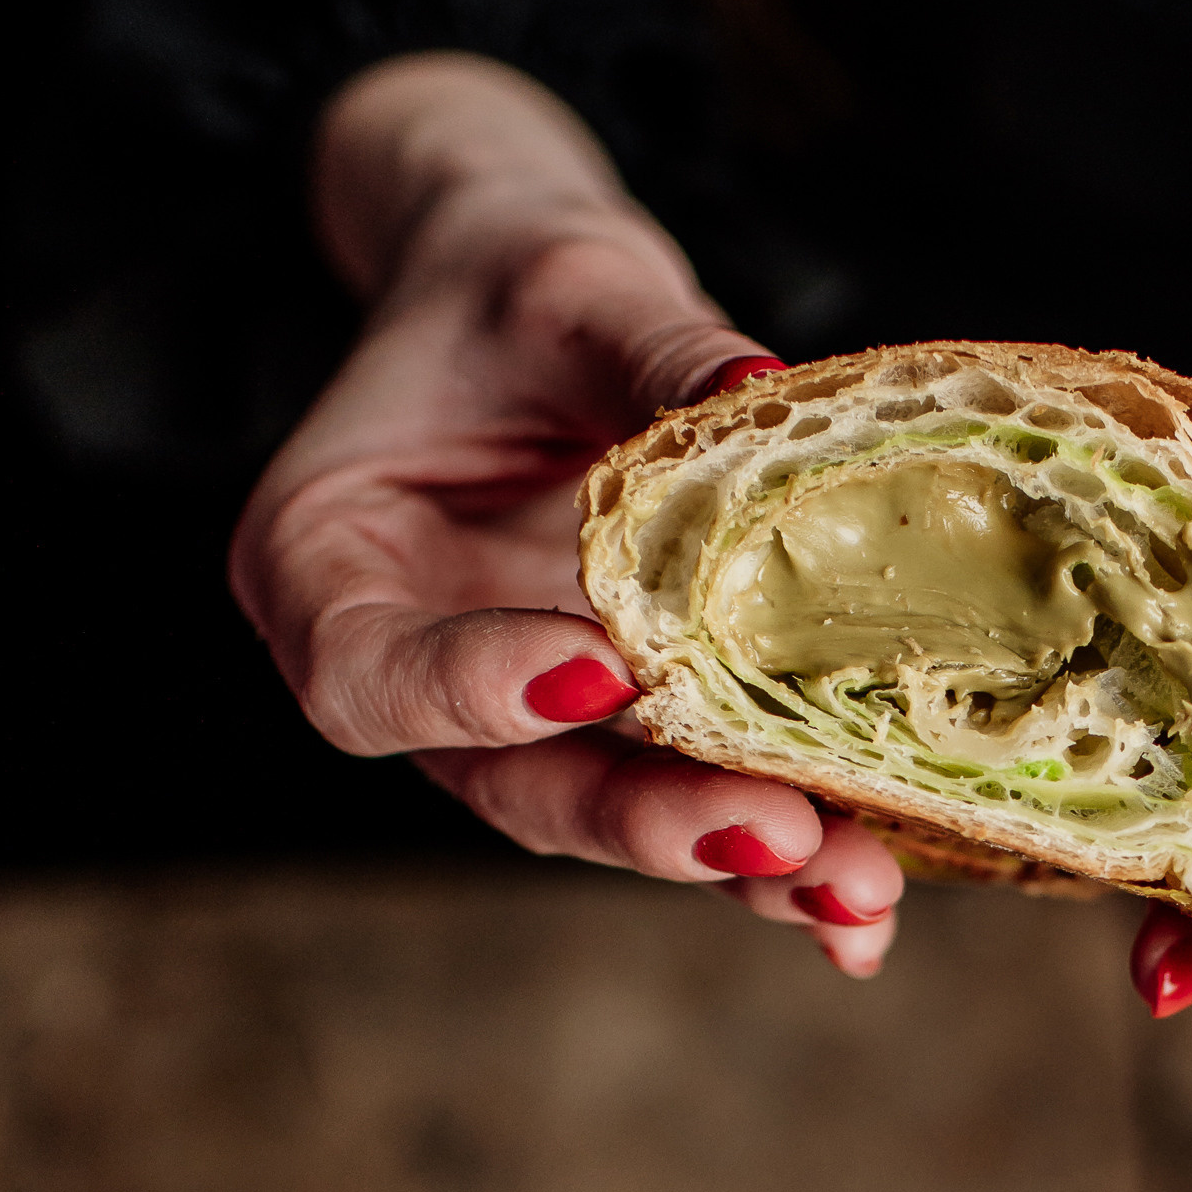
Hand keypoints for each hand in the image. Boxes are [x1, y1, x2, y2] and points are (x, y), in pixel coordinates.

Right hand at [230, 53, 903, 973]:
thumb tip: (757, 385)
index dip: (474, 692)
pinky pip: (693, 810)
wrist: (537, 315)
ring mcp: (521, 729)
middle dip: (650, 821)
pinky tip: (870, 907)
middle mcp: (414, 678)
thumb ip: (643, 344)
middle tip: (778, 831)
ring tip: (855, 888)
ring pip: (617, 820)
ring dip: (739, 861)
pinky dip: (783, 858)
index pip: (372, 675)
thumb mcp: (566, 284)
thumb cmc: (514, 291)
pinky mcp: (621, 743)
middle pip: (513, 787)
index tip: (602, 671)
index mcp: (321, 570)